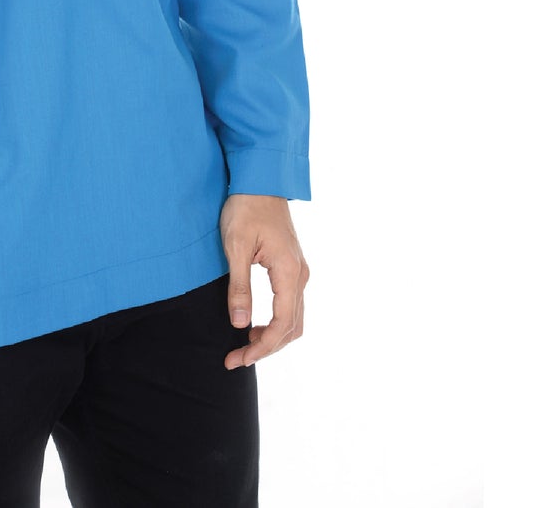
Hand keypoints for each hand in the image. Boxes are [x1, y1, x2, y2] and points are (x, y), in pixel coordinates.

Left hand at [219, 192, 308, 369]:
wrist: (260, 179)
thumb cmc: (245, 207)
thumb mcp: (235, 246)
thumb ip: (239, 286)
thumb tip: (240, 324)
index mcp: (289, 272)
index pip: (281, 325)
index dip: (261, 347)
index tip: (237, 358)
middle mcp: (300, 275)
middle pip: (292, 328)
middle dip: (266, 348)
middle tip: (236, 358)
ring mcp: (299, 271)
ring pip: (294, 319)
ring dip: (273, 337)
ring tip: (244, 345)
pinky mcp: (292, 266)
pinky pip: (291, 305)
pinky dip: (277, 322)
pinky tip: (255, 324)